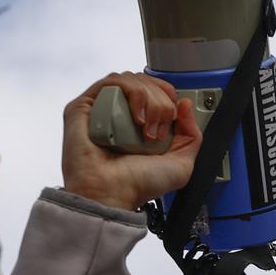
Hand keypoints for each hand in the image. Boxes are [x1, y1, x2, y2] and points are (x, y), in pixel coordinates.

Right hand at [61, 72, 200, 211]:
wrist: (112, 194)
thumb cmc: (138, 185)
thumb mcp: (181, 164)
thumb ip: (191, 135)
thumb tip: (184, 104)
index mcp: (140, 124)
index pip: (157, 91)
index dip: (169, 98)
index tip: (174, 120)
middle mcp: (120, 114)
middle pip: (146, 83)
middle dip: (162, 103)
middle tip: (158, 132)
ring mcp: (101, 108)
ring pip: (131, 79)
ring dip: (149, 99)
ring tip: (146, 128)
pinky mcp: (84, 106)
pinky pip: (112, 81)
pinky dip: (132, 93)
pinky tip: (137, 118)